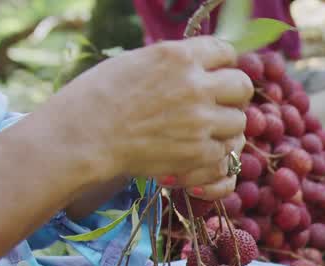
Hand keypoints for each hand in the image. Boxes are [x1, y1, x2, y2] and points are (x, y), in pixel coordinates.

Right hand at [44, 36, 251, 191]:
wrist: (83, 136)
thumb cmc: (98, 97)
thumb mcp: (137, 62)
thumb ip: (174, 64)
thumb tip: (199, 65)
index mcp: (179, 56)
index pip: (225, 52)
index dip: (224, 64)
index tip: (218, 73)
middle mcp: (195, 86)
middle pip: (242, 87)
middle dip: (234, 95)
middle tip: (220, 104)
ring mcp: (200, 121)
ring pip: (239, 122)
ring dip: (225, 127)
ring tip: (204, 131)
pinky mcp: (198, 153)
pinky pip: (226, 154)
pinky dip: (215, 155)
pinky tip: (197, 152)